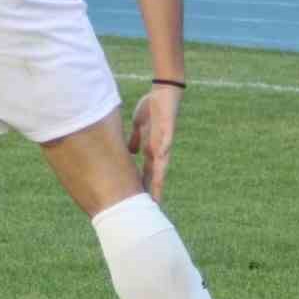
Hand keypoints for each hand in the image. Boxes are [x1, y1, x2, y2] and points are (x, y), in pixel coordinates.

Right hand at [126, 86, 180, 201]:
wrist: (165, 92)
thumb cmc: (152, 109)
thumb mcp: (139, 127)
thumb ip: (136, 139)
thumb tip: (130, 152)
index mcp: (152, 149)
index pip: (148, 172)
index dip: (146, 187)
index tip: (144, 203)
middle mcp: (159, 148)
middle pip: (156, 172)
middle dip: (154, 189)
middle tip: (152, 206)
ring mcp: (164, 139)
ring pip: (162, 161)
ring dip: (159, 174)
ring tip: (157, 188)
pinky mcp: (168, 127)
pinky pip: (166, 138)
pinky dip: (164, 146)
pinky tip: (161, 155)